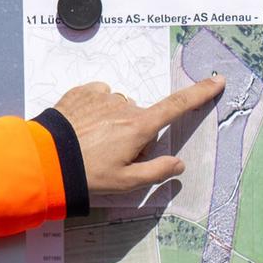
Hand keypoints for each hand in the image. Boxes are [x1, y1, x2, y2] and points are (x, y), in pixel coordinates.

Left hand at [50, 75, 226, 194]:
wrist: (45, 159)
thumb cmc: (87, 174)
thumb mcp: (126, 182)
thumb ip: (156, 172)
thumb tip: (178, 164)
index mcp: (139, 127)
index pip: (177, 107)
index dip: (199, 93)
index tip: (216, 81)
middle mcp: (124, 106)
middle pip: (142, 117)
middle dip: (135, 133)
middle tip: (113, 156)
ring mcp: (102, 97)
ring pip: (120, 108)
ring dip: (113, 122)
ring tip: (93, 144)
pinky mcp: (82, 93)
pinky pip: (99, 97)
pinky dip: (96, 110)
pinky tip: (83, 128)